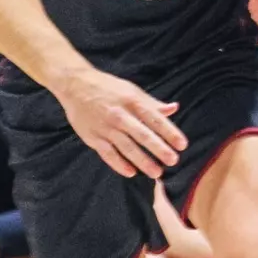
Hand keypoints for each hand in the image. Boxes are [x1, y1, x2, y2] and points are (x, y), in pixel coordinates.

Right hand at [56, 66, 185, 178]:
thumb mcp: (132, 91)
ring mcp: (105, 127)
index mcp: (132, 102)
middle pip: (142, 134)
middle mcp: (120, 115)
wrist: (75, 84)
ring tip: (156, 173)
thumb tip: (174, 108)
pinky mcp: (92, 137)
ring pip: (126, 147)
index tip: (182, 145)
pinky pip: (107, 153)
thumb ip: (152, 104)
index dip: (170, 132)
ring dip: (142, 161)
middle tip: (173, 160)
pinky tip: (131, 172)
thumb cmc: (108, 88)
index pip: (155, 119)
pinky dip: (118, 164)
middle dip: (158, 148)